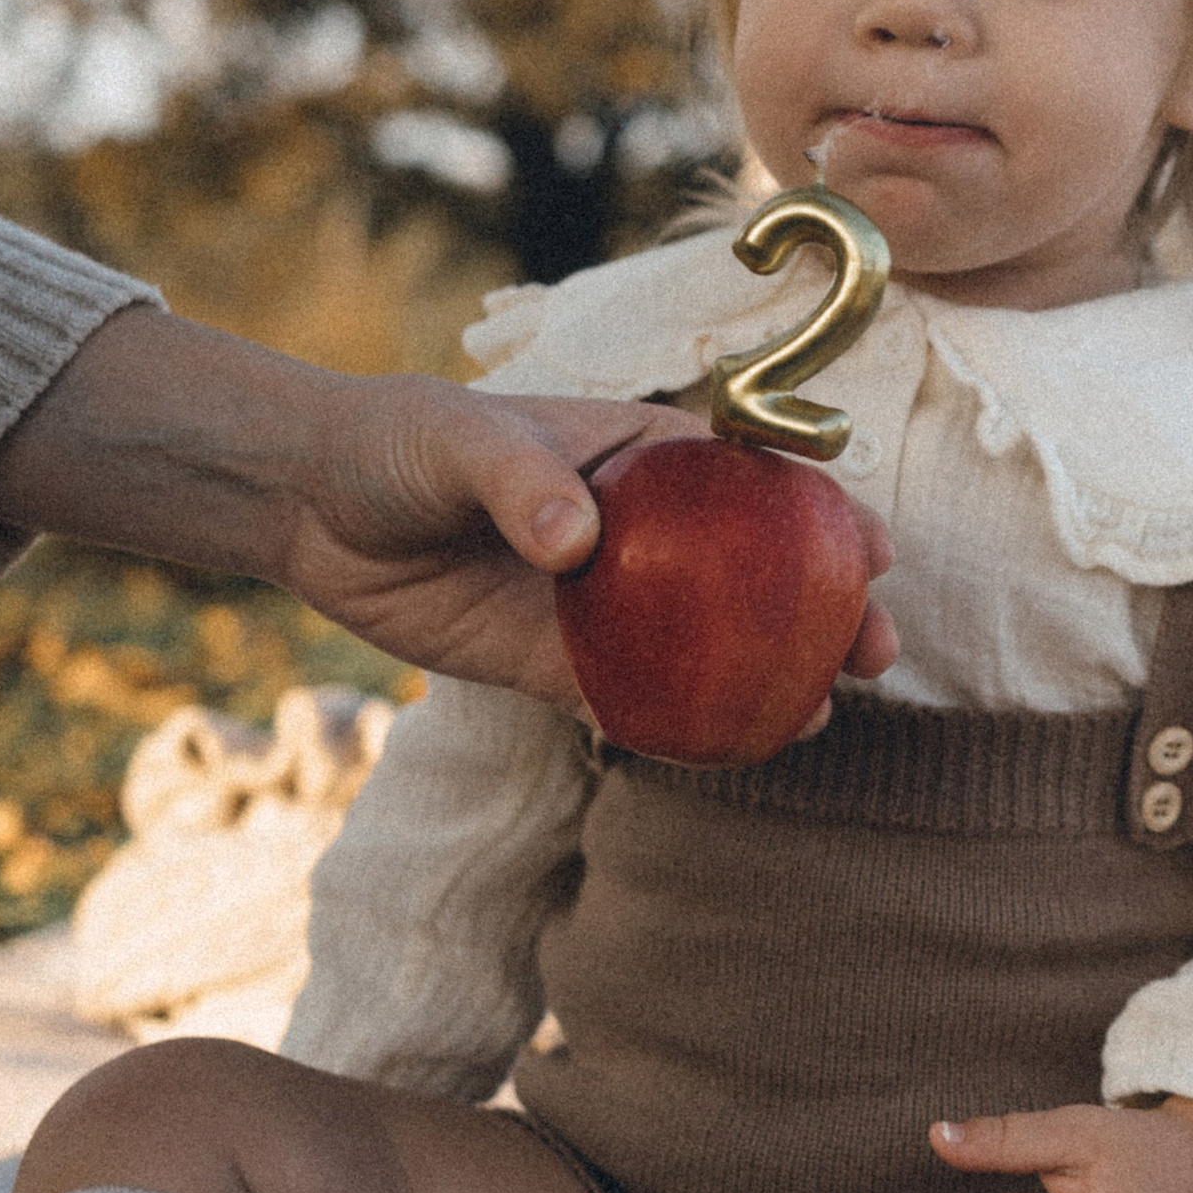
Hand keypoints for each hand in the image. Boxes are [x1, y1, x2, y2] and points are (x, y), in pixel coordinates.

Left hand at [280, 377, 900, 707]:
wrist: (313, 505)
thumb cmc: (400, 441)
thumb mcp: (460, 440)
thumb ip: (522, 480)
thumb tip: (576, 542)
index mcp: (645, 458)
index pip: (756, 483)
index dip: (826, 515)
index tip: (878, 549)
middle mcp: (643, 537)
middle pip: (756, 579)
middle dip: (826, 614)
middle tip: (874, 653)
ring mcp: (604, 607)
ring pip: (707, 652)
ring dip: (767, 683)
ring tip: (817, 716)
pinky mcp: (552, 665)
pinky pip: (627, 702)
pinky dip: (674, 728)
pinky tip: (718, 752)